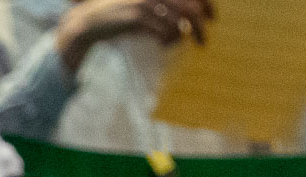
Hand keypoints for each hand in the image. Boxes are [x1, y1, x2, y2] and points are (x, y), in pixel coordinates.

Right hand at [55, 0, 213, 68]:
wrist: (93, 21)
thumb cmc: (123, 16)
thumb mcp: (146, 8)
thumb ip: (167, 9)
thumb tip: (193, 22)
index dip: (206, 4)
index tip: (212, 18)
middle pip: (190, 9)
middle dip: (200, 28)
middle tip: (203, 43)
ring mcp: (145, 3)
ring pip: (178, 24)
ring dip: (179, 38)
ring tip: (170, 42)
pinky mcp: (138, 17)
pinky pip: (164, 33)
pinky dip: (166, 41)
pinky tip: (160, 44)